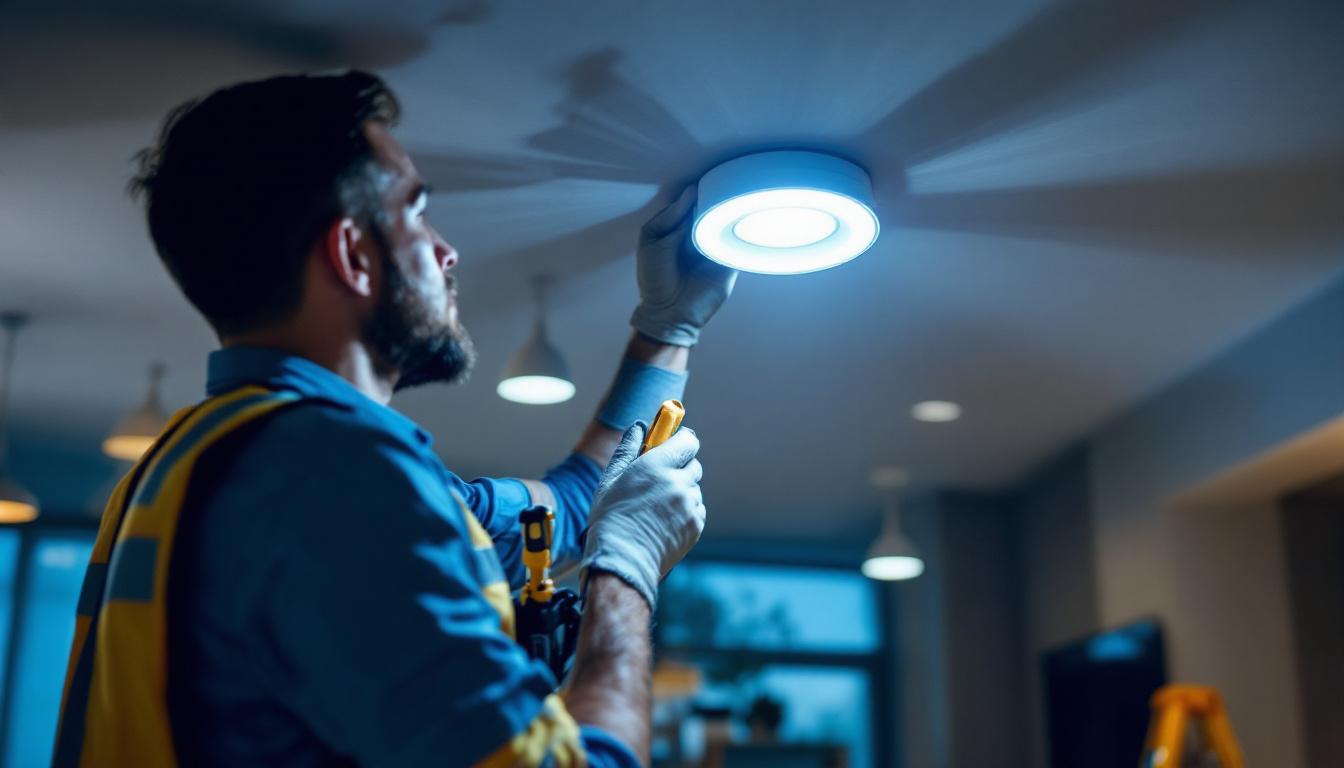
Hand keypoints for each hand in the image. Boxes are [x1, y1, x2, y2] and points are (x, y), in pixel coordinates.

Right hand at [581, 421, 705, 608]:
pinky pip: (696, 510)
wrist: (623, 560)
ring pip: (693, 489)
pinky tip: (664, 521)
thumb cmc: (610, 518)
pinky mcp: (696, 526)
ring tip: (656, 508)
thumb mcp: (611, 479)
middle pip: (694, 464)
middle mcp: (678, 482)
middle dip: (680, 467)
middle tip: (660, 479)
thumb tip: (639, 426)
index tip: (673, 444)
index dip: (682, 441)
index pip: (688, 440)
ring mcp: (689, 505)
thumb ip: (628, 448)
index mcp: (657, 466)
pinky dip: (685, 511)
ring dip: (681, 492)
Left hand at [629, 187, 737, 346]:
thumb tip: (692, 192)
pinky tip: (738, 221)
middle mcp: (698, 236)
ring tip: (728, 204)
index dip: (696, 194)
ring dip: (727, 214)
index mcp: (678, 229)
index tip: (701, 185)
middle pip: (710, 211)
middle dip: (713, 201)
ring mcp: (715, 248)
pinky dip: (738, 232)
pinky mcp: (729, 262)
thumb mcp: (653, 241)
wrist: (668, 312)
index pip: (691, 204)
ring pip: (726, 224)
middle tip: (717, 193)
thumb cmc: (655, 278)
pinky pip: (738, 243)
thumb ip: (672, 217)